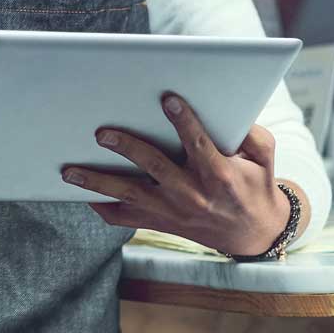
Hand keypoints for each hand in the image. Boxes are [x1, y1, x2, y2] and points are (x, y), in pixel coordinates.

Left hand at [61, 92, 291, 255]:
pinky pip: (125, 220)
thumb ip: (252, 134)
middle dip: (126, 148)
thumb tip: (231, 114)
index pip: (198, 143)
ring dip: (98, 183)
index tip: (168, 99)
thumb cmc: (255, 184)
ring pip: (129, 196)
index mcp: (218, 173)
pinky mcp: (161, 223)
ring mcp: (173, 211)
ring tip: (70, 171)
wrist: (253, 233)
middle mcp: (192, 194)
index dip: (184, 120)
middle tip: (101, 132)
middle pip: (154, 168)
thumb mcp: (264, 157)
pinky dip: (103, 208)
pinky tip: (83, 195)